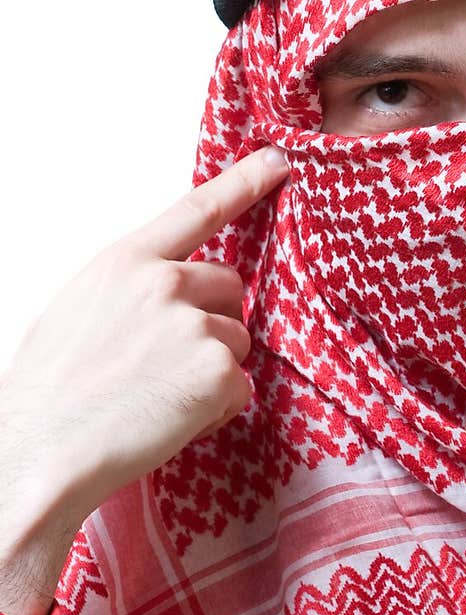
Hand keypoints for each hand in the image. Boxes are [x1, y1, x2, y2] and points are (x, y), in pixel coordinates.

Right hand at [0, 144, 289, 614]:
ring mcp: (195, 326)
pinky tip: (169, 421)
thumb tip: (170, 292)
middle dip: (214, 320)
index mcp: (125, 262)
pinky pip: (240, 388)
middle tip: (165, 364)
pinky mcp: (217, 373)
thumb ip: (132, 288)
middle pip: (231, 287)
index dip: (244, 182)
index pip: (197, 209)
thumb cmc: (51, 392)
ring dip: (213, 370)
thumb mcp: (81, 309)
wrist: (37, 454)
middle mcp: (165, 284)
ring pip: (237, 340)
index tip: (278, 160)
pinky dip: (216, 410)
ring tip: (155, 398)